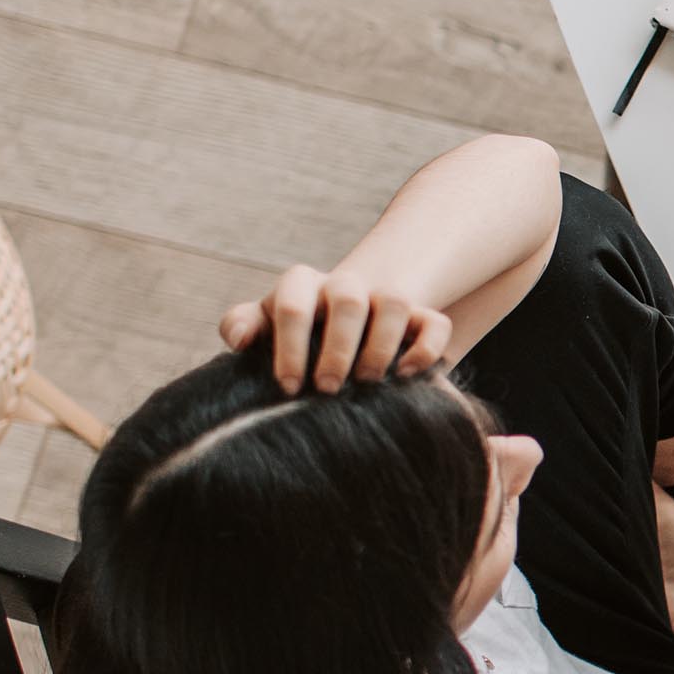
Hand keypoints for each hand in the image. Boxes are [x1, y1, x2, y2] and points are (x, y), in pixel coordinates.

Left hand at [218, 264, 456, 393]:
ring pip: (394, 303)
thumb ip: (242, 324)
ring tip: (366, 382)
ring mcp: (385, 297)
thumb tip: (237, 339)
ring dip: (380, 347)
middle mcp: (344, 284)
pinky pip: (435, 323)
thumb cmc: (296, 332)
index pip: (293, 304)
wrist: (345, 316)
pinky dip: (425, 349)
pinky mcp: (421, 316)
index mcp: (301, 285)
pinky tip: (406, 375)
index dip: (290, 347)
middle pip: (347, 300)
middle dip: (337, 348)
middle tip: (326, 388)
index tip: (288, 387)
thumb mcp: (265, 324)